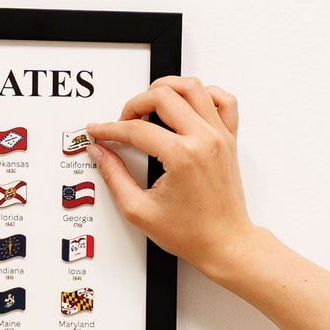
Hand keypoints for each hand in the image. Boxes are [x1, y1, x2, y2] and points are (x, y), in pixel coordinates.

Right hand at [84, 76, 263, 285]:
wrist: (224, 243)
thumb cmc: (192, 233)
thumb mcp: (140, 210)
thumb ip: (114, 177)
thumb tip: (100, 153)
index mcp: (183, 156)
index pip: (136, 129)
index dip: (110, 129)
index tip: (99, 132)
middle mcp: (204, 139)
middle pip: (163, 95)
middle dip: (134, 104)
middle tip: (123, 122)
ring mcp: (220, 136)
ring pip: (193, 86)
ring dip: (166, 88)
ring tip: (150, 104)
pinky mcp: (229, 138)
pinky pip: (223, 100)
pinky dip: (204, 93)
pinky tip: (187, 104)